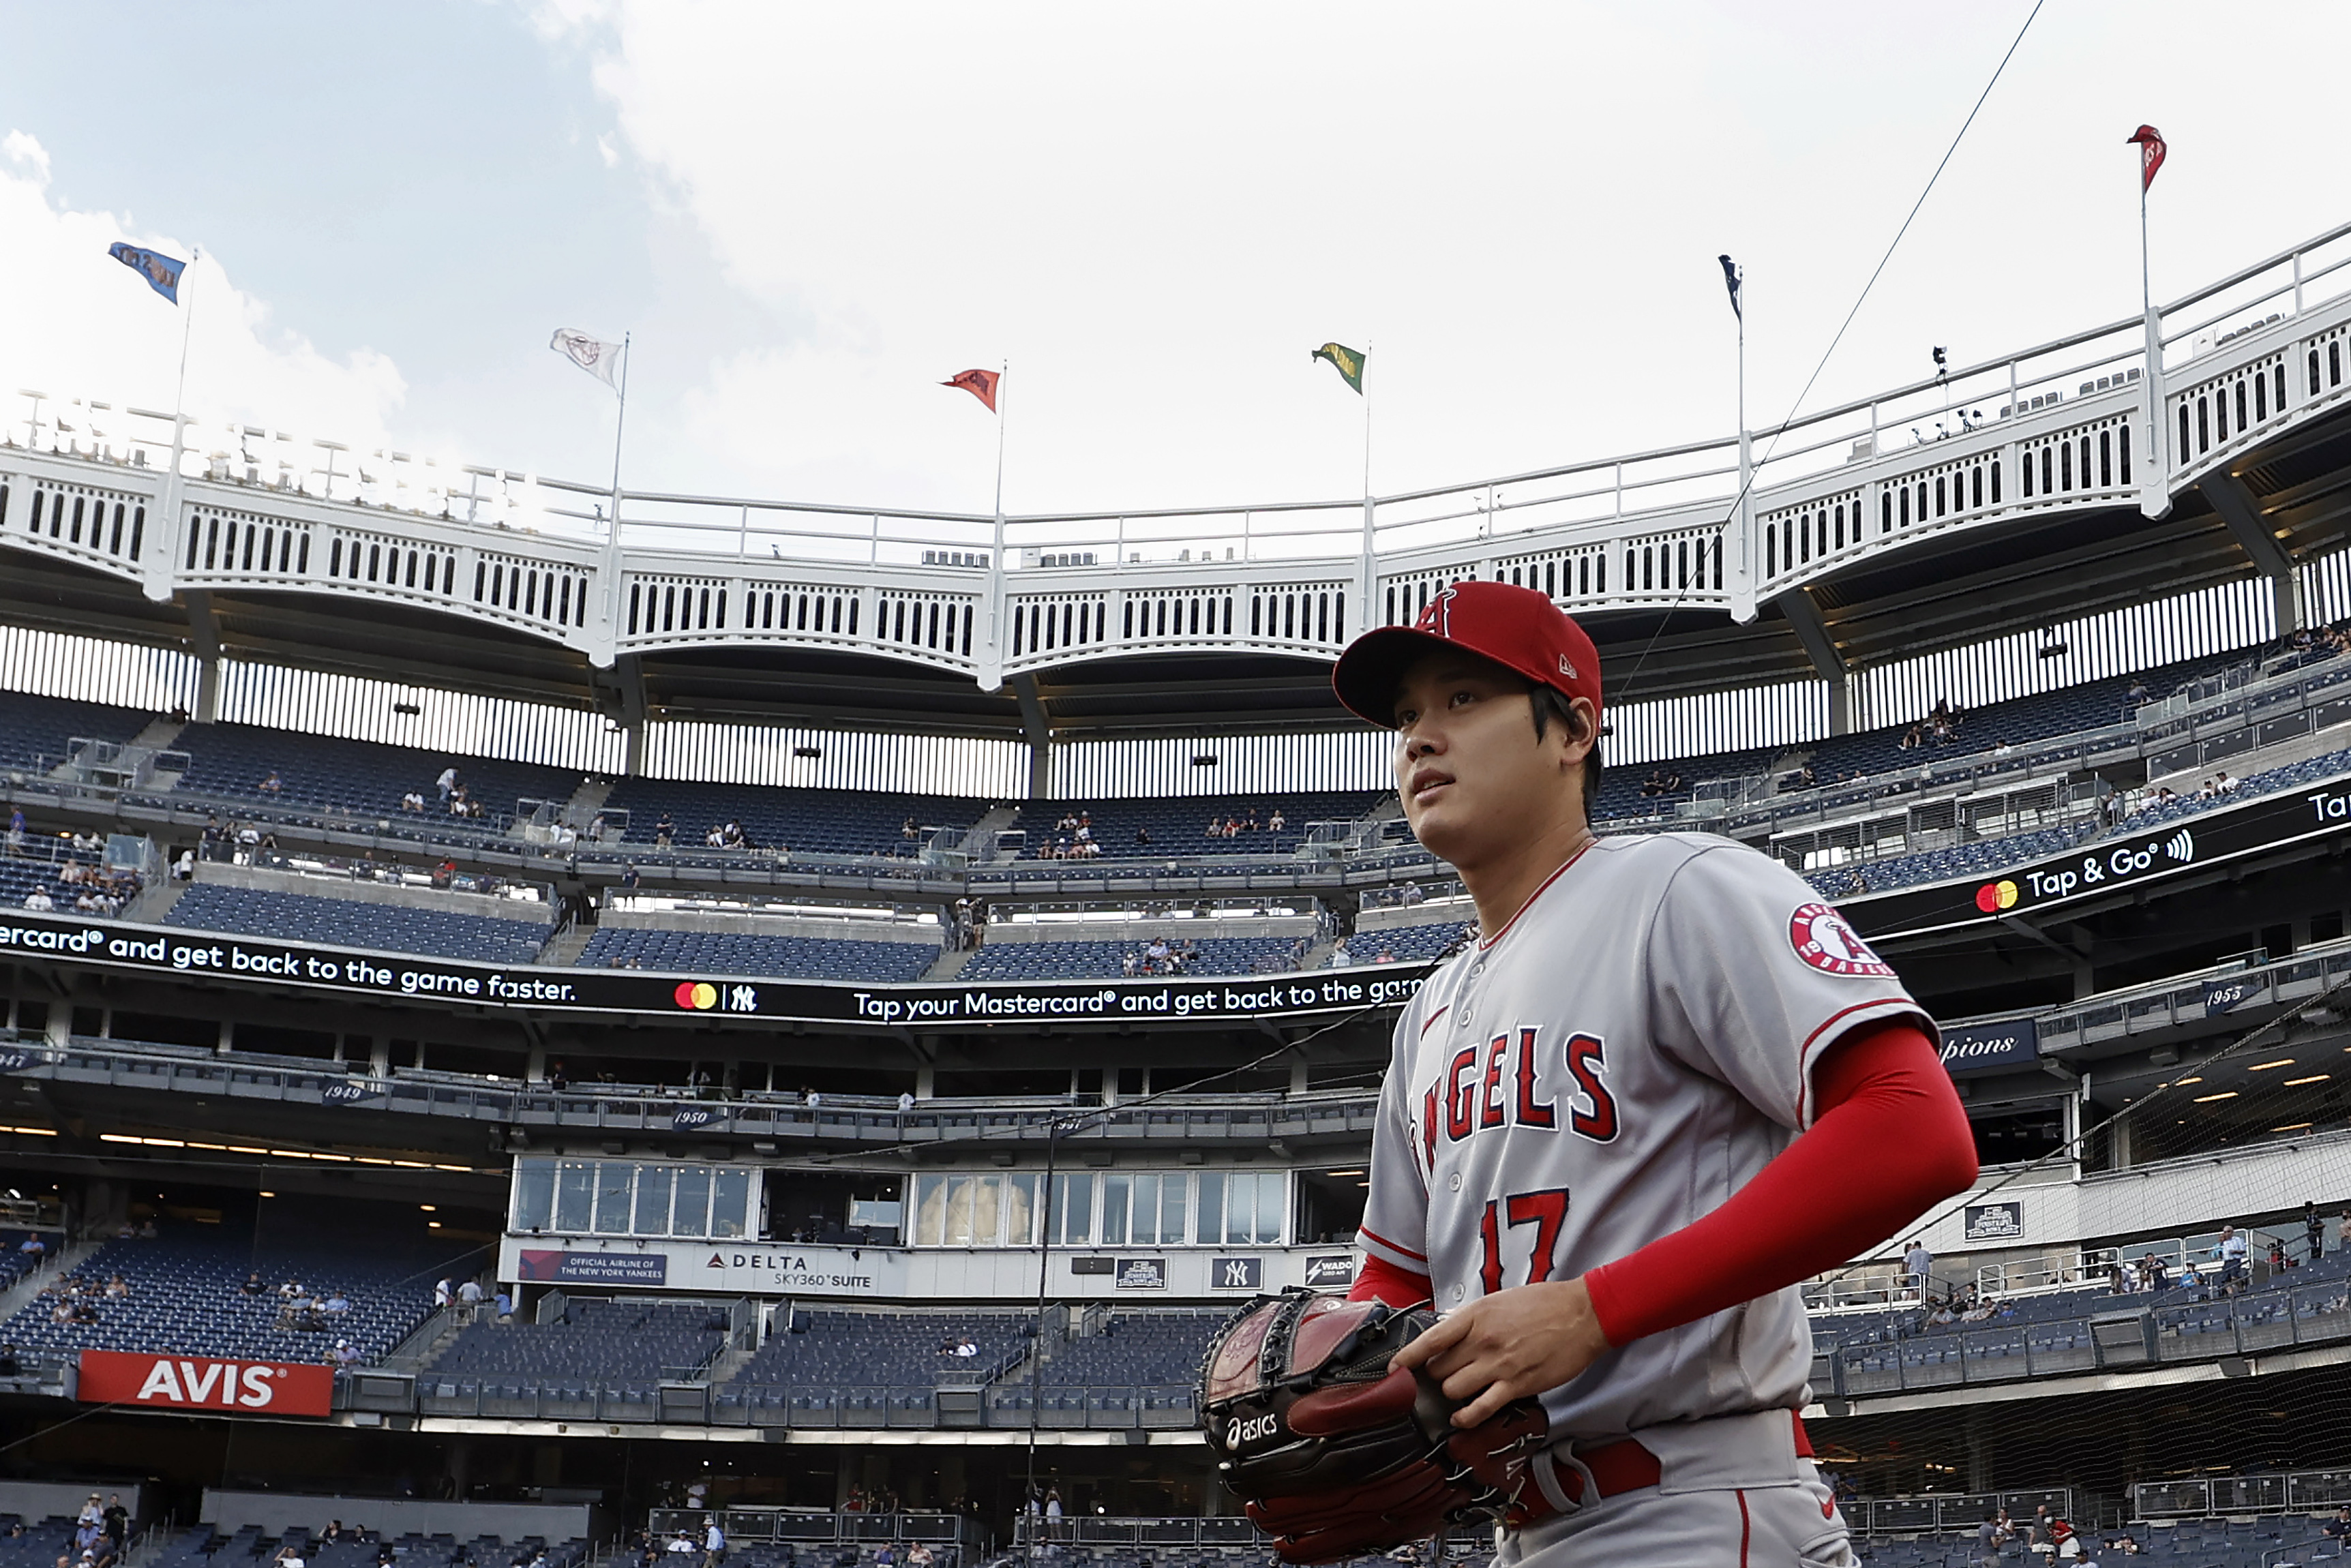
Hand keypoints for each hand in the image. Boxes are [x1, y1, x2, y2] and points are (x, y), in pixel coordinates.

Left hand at [1389, 1277, 1611, 1426]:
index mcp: (1476, 1316)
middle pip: (1438, 1369)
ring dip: (1451, 1393)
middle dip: (1435, 1374)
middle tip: (1442, 1375)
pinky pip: (1480, 1408)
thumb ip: (1474, 1320)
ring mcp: (1499, 1365)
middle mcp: (1483, 1341)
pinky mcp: (1517, 1385)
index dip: (1406, 1357)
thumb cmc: (1545, 1304)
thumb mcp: (1500, 1301)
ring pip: (1453, 1389)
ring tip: (1458, 1390)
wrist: (1583, 1314)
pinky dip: (1465, 1417)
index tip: (1394, 1368)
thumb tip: (1452, 1334)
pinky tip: (1461, 1418)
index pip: (1430, 1340)